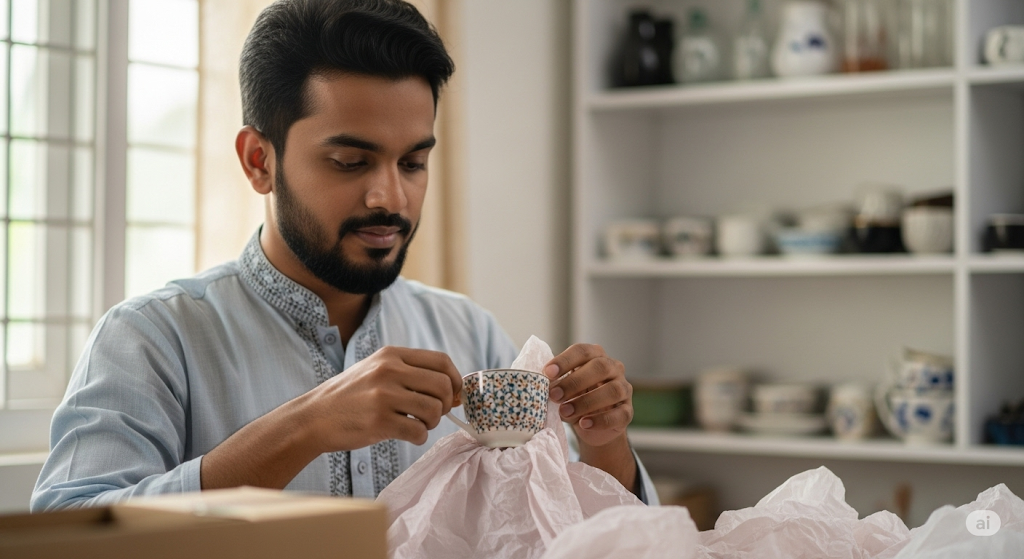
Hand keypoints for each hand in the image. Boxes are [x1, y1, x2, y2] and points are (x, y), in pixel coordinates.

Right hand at [302, 346, 461, 450]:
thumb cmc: (351, 396)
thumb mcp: (377, 371)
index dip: (455, 379)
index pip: (441, 361)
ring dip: (432, 423)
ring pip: (434, 409)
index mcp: (392, 355)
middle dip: (446, 404)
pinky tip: (409, 435)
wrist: (314, 417)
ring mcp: (383, 396)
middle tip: (434, 414)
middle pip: (443, 385)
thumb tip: (457, 392)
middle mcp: (389, 371)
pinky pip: (418, 432)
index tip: (454, 394)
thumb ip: (413, 375)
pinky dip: (420, 437)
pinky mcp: (379, 422)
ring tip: (419, 424)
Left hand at [544, 344, 632, 447]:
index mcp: (596, 356)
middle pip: (600, 367)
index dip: (565, 361)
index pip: (582, 351)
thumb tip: (539, 385)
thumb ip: (555, 385)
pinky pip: (619, 414)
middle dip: (574, 381)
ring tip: (565, 412)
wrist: (592, 426)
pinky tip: (583, 424)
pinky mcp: (627, 412)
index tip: (547, 372)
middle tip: (553, 395)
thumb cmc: (575, 398)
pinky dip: (600, 420)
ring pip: (612, 390)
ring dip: (586, 402)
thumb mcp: (564, 389)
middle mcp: (614, 368)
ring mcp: (624, 389)